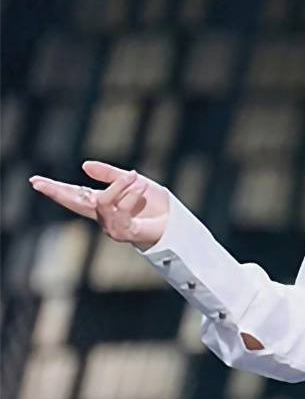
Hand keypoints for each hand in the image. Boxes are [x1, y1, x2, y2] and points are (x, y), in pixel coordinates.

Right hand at [29, 161, 169, 250]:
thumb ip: (110, 175)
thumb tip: (84, 166)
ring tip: (135, 176)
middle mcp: (102, 216)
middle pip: (75, 202)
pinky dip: (131, 196)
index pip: (74, 194)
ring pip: (103, 202)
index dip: (55, 188)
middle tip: (39, 183)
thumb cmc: (154, 203)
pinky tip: (140, 188)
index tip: (35, 180)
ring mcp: (112, 226)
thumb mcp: (132, 181)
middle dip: (57, 192)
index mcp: (101, 203)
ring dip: (120, 186)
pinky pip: (121, 212)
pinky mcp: (125, 232)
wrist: (175, 218)